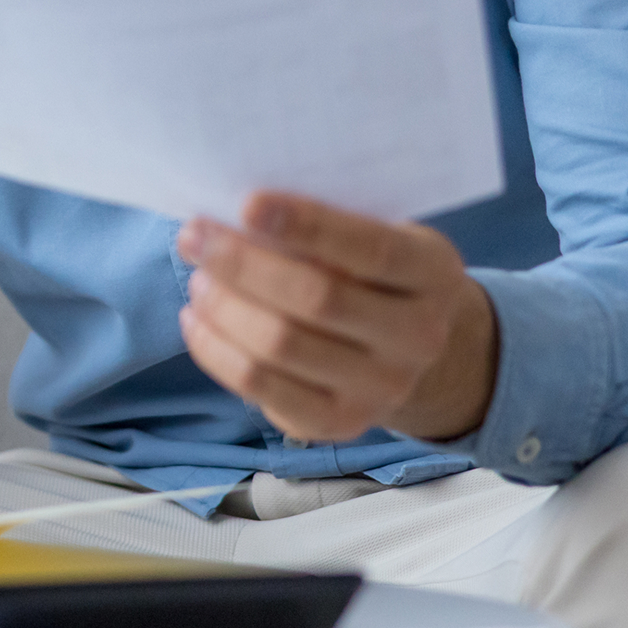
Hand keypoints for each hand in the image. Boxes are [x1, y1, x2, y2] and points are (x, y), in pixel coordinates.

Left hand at [177, 192, 498, 444]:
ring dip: (224, 306)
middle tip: (194, 235)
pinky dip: (217, 351)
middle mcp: (419, 337)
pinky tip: (196, 319)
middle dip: (243, 264)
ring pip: (282, 347)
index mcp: (433, 273)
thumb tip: (234, 212)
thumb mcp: (373, 229)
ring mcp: (382, 389)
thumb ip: (325, 223)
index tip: (247, 203)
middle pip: (317, 299)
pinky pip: (262, 389)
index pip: (371, 249)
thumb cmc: (371, 267)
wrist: (410, 344)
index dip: (307, 225)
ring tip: (197, 277)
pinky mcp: (339, 424)